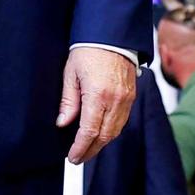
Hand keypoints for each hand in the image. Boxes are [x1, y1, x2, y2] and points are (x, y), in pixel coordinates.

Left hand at [59, 45, 136, 162]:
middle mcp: (115, 100)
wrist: (111, 35)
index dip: (80, 148)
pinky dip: (111, 131)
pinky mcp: (131, 96)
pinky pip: (122, 121)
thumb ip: (68, 101)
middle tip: (78, 158)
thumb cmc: (89, 50)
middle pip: (104, 136)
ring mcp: (126, 99)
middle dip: (91, 150)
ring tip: (88, 149)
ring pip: (115, 131)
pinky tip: (100, 134)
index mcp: (98, 95)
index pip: (89, 131)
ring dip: (101, 143)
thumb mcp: (70, 74)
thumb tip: (63, 123)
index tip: (72, 157)